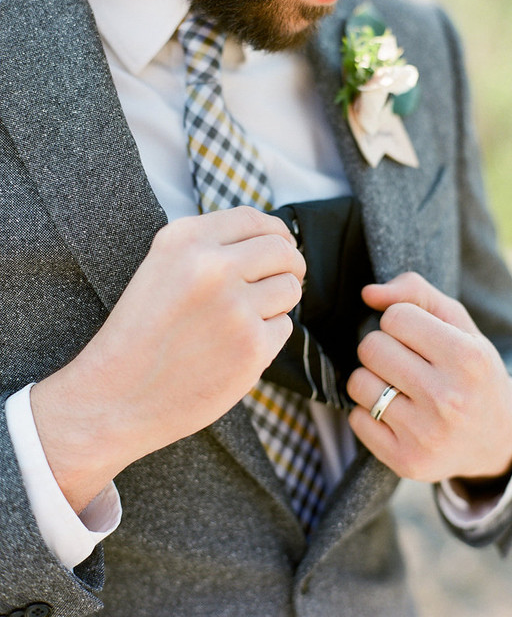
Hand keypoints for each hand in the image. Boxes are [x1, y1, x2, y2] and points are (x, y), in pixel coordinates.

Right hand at [32, 207, 304, 511]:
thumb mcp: (160, 267)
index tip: (281, 246)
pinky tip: (234, 349)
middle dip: (290, 265)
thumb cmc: (140, 334)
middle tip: (281, 282)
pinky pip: (284, 327)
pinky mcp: (252, 347)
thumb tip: (274, 240)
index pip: (253, 219)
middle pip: (282, 250)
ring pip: (290, 288)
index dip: (276, 233)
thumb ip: (210, 247)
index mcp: (186, 240)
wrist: (116, 397)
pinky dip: (267, 338)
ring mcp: (236, 307)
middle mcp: (214, 266)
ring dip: (278, 303)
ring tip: (244, 321)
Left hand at [346, 272, 511, 484]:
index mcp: (467, 358)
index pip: (396, 316)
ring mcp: (426, 434)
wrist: (497, 439)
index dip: (399, 322)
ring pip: (358, 382)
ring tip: (397, 386)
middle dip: (381, 347)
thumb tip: (368, 293)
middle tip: (404, 360)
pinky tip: (395, 414)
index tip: (416, 336)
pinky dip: (368, 413)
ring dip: (371, 379)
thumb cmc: (470, 369)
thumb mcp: (458, 323)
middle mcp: (448, 398)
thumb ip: (415, 293)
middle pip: (371, 348)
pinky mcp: (407, 462)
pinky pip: (357, 420)